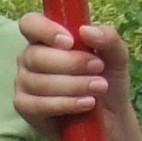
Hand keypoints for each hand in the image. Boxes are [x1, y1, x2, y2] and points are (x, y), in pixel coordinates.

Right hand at [13, 13, 130, 131]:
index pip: (30, 24)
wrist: (111, 116)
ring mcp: (24, 83)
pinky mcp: (25, 107)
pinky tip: (86, 103)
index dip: (45, 30)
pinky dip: (65, 104)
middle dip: (71, 63)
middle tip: (98, 67)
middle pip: (36, 55)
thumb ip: (107, 37)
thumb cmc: (107, 79)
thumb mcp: (116, 55)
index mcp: (46, 38)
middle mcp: (30, 58)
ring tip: (98, 87)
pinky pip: (38, 104)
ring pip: (39, 81)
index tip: (70, 42)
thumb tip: (85, 31)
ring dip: (73, 85)